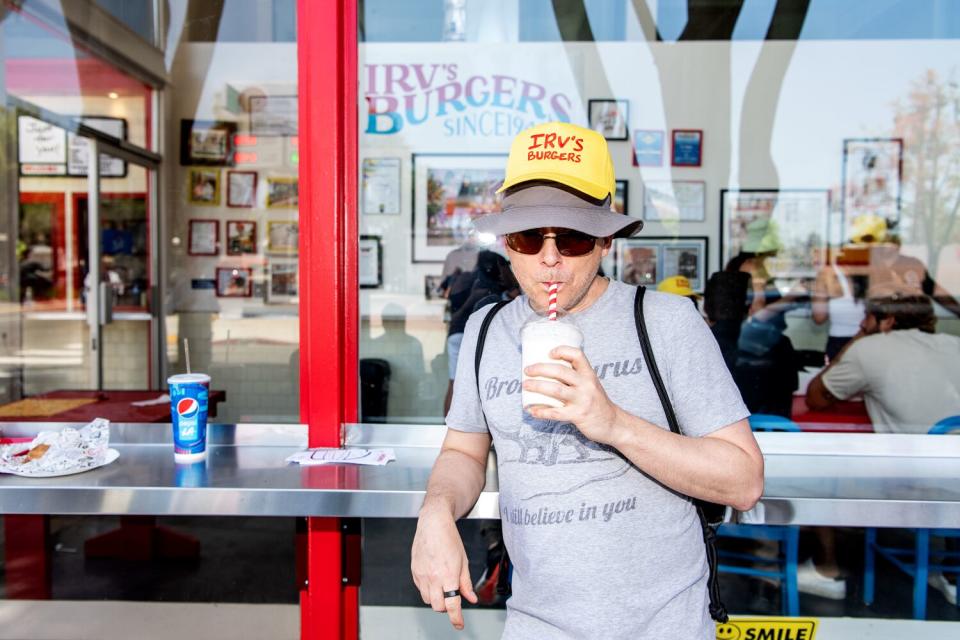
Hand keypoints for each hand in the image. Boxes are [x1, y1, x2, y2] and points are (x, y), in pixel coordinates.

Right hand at [410, 507, 478, 629]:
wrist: (433, 524)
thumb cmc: (449, 539)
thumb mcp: (463, 561)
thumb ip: (466, 583)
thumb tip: (471, 598)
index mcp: (448, 575)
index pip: (452, 605)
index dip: (456, 618)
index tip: (459, 624)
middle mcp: (433, 577)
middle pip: (438, 606)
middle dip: (446, 607)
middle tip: (452, 600)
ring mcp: (421, 575)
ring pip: (427, 600)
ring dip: (436, 599)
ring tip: (443, 587)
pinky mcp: (414, 571)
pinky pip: (420, 589)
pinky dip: (427, 590)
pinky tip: (434, 579)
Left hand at [523, 346, 620, 445]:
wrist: (613, 424)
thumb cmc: (597, 403)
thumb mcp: (591, 385)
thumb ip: (575, 378)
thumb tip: (549, 372)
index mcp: (589, 374)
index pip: (577, 355)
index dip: (562, 351)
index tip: (549, 353)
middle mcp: (586, 384)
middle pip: (560, 371)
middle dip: (540, 369)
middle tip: (527, 370)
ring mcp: (582, 400)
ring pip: (555, 390)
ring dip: (537, 386)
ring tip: (525, 386)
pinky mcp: (578, 415)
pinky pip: (556, 412)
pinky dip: (541, 411)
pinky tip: (532, 410)